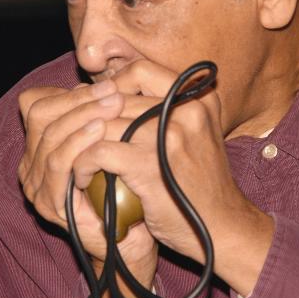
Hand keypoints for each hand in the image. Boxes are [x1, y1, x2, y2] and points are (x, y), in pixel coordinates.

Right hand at [17, 81, 157, 291]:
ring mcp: (36, 185)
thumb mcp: (112, 142)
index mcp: (41, 146)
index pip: (37, 104)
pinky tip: (100, 131)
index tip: (108, 84)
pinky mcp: (49, 203)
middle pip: (40, 115)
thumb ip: (100, 115)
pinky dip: (78, 144)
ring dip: (82, 116)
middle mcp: (32, 164)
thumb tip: (107, 81)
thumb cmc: (126, 187)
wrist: (132, 238)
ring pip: (49, 136)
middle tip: (113, 92)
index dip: (70, 92)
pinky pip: (57, 164)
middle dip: (79, 100)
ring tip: (113, 106)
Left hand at [72, 60, 274, 296]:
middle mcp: (186, 110)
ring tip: (77, 159)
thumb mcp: (193, 134)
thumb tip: (101, 90)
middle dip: (88, 117)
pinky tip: (82, 178)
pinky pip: (98, 152)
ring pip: (103, 123)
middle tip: (75, 137)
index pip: (141, 70)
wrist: (222, 227)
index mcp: (197, 98)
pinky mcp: (149, 165)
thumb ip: (159, 111)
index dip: (113, 85)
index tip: (100, 108)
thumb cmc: (199, 183)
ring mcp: (168, 136)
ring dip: (81, 142)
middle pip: (117, 98)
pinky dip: (82, 164)